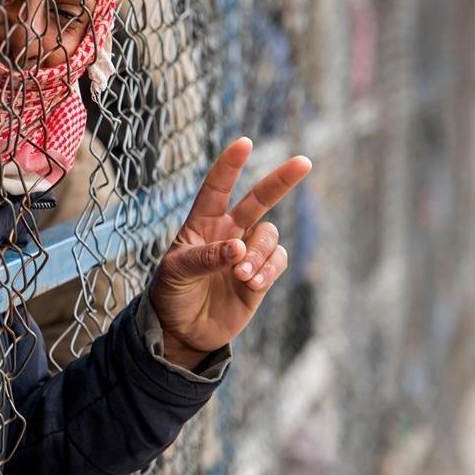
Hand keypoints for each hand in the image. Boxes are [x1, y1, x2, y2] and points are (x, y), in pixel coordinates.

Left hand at [150, 137, 312, 369]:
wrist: (182, 331)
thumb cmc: (171, 294)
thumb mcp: (177, 272)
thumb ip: (205, 258)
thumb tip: (238, 248)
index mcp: (202, 224)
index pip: (216, 189)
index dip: (229, 166)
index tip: (244, 144)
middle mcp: (228, 233)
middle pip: (258, 200)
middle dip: (280, 181)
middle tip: (303, 162)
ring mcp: (246, 254)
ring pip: (269, 236)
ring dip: (260, 252)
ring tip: (241, 274)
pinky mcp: (260, 276)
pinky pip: (277, 261)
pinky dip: (268, 269)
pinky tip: (252, 283)